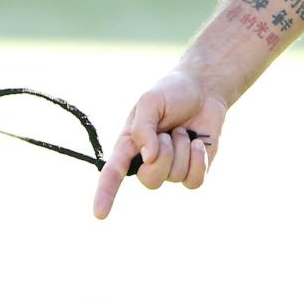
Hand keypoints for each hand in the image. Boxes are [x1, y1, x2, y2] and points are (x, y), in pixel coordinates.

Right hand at [92, 70, 228, 218]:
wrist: (203, 89)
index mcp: (129, 146)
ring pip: (175, 176)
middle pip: (151, 179)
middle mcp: (147, 161)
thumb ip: (143, 128)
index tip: (100, 214)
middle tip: (170, 130)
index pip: (113, 174)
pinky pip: (194, 181)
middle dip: (165, 153)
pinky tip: (199, 143)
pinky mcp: (193, 169)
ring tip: (182, 130)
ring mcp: (171, 168)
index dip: (105, 194)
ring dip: (183, 148)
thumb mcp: (150, 102)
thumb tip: (148, 159)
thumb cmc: (171, 93)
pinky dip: (199, 160)